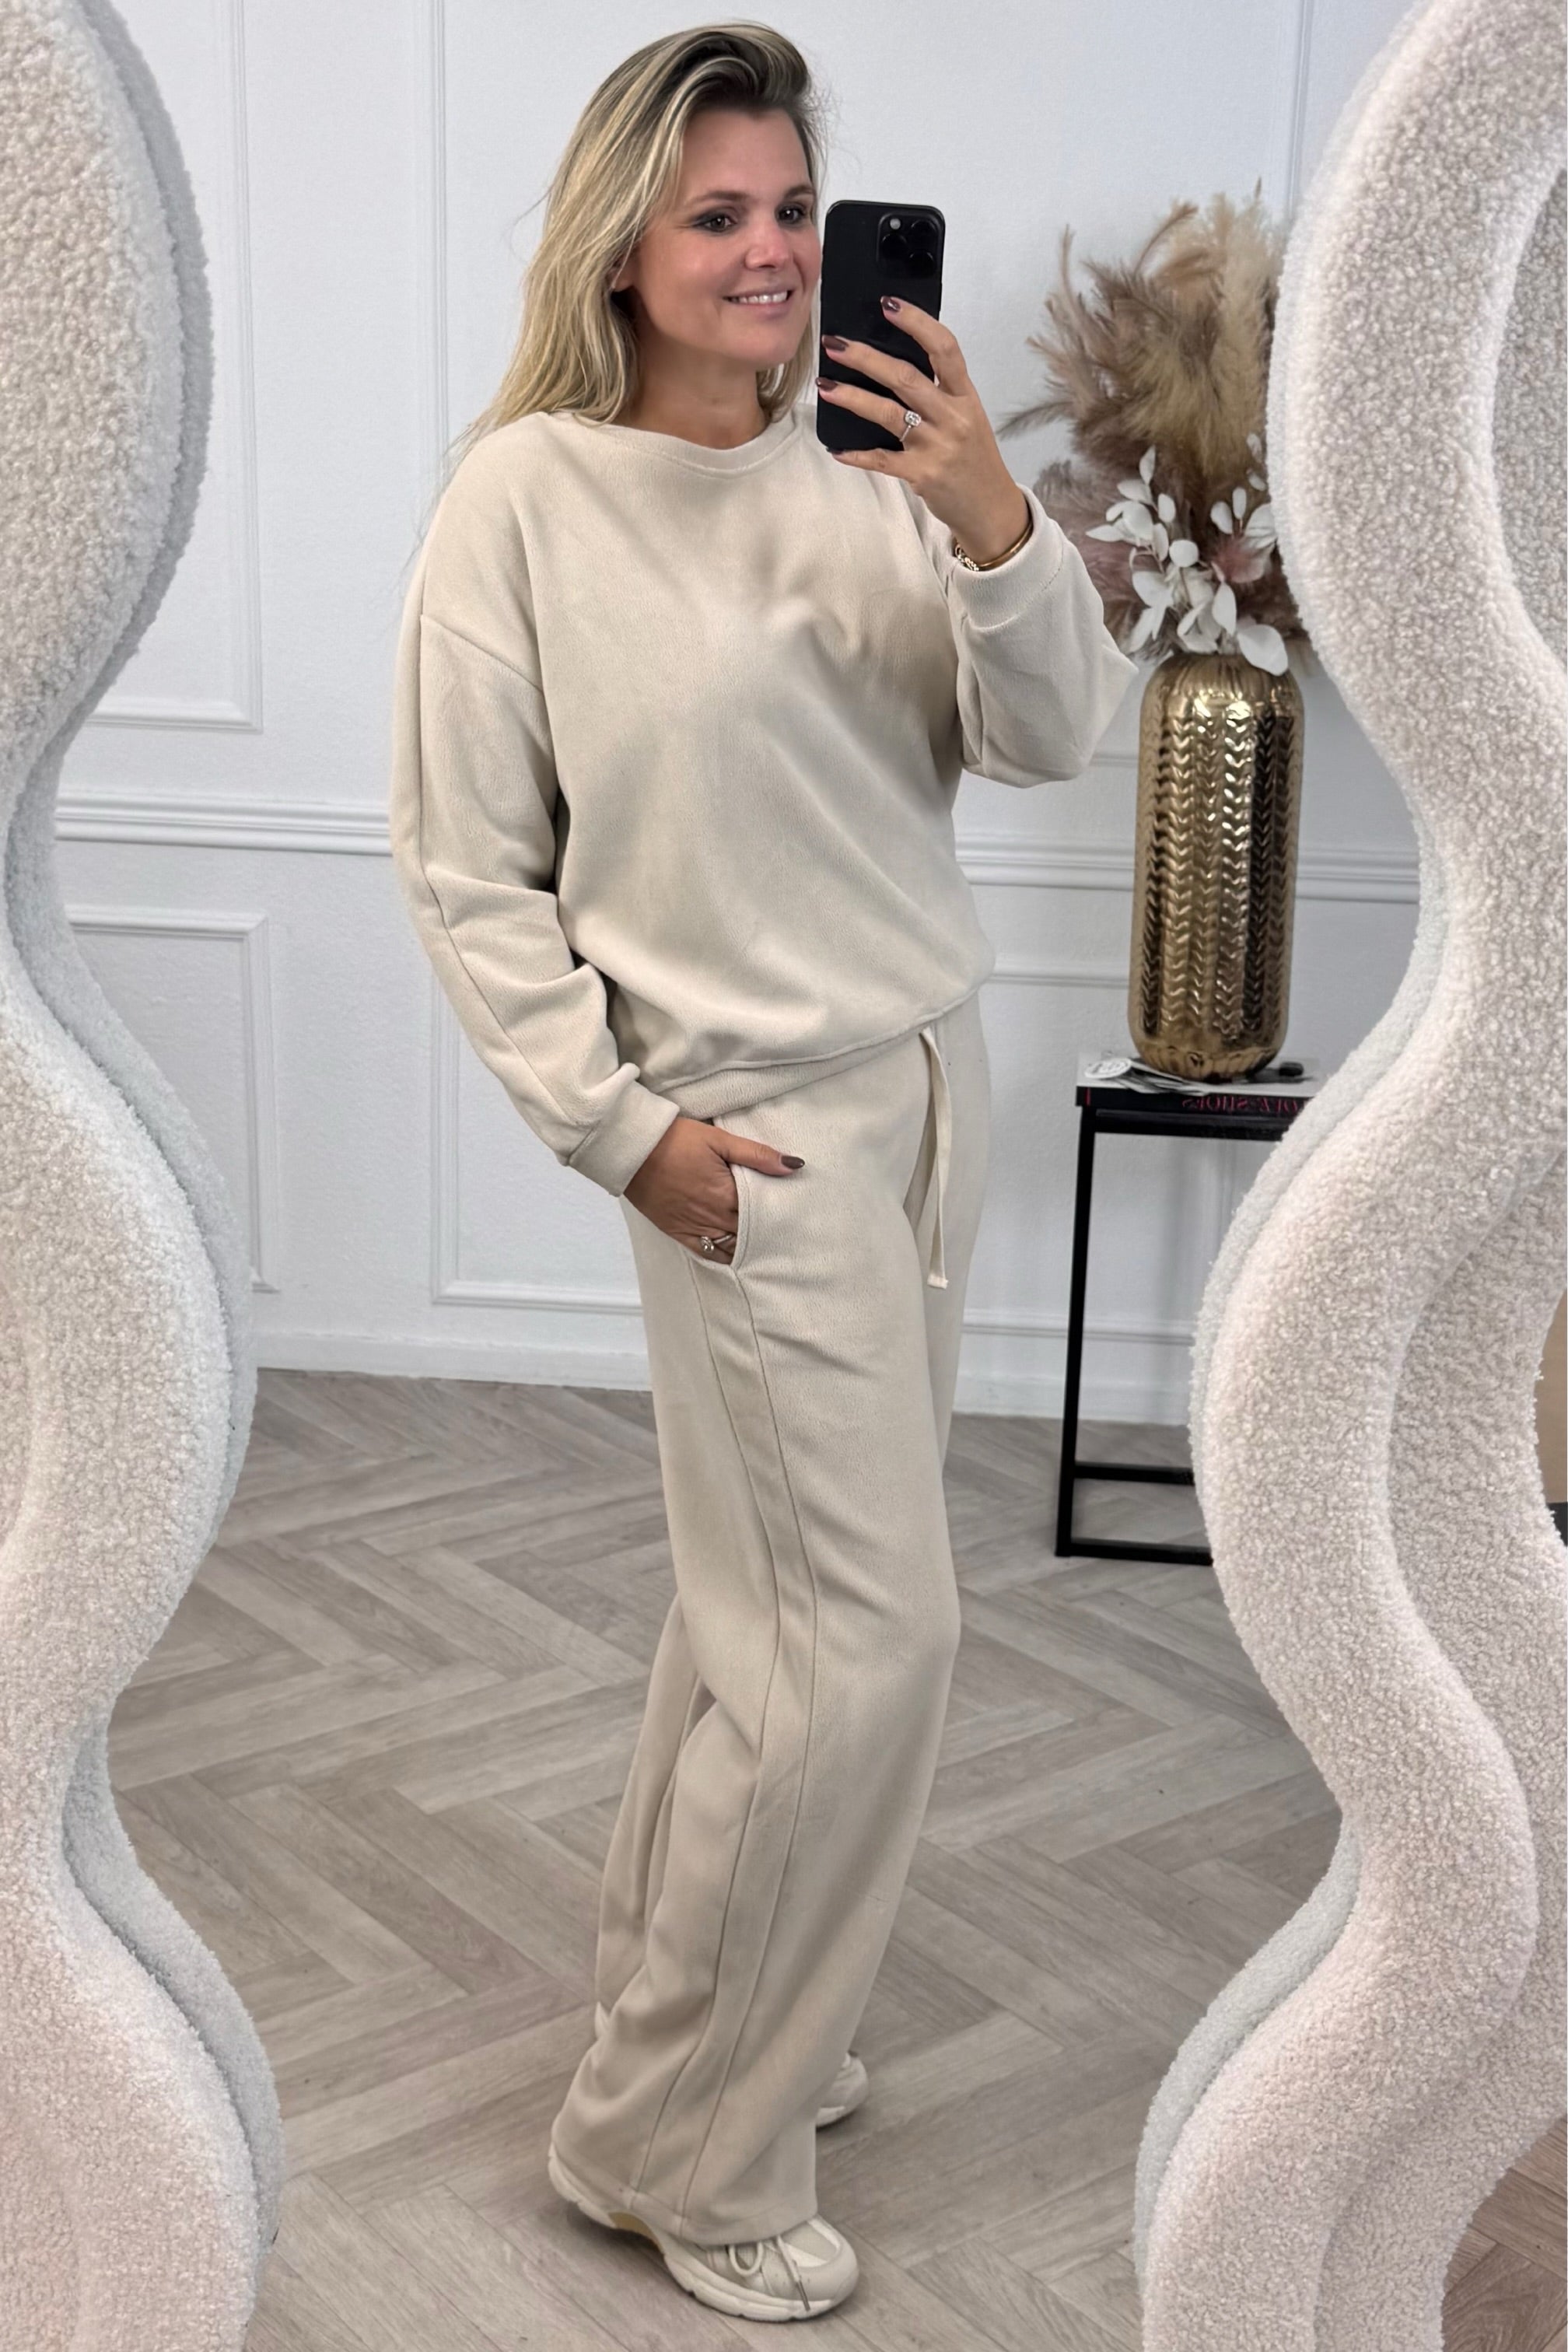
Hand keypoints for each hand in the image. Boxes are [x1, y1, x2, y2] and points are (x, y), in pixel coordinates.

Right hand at [624, 1116, 802, 1261]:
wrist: (633, 1149)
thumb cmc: (676, 1139)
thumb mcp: (719, 1139)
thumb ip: (757, 1154)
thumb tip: (793, 1165)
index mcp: (727, 1193)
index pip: (763, 1211)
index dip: (779, 1211)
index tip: (793, 1212)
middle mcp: (713, 1215)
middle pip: (749, 1230)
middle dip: (767, 1230)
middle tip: (786, 1232)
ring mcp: (695, 1226)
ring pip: (732, 1245)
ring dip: (749, 1245)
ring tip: (767, 1245)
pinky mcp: (677, 1231)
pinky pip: (706, 1252)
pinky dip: (724, 1255)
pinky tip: (736, 1255)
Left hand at [818, 298, 1030, 562]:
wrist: (990, 509)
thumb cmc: (974, 459)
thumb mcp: (967, 418)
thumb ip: (940, 393)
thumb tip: (894, 363)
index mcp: (965, 396)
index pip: (944, 349)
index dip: (916, 323)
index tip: (888, 304)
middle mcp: (952, 417)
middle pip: (906, 377)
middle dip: (866, 357)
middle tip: (835, 344)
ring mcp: (937, 446)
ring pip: (888, 413)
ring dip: (852, 398)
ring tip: (825, 385)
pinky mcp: (922, 475)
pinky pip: (882, 460)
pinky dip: (857, 454)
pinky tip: (837, 448)